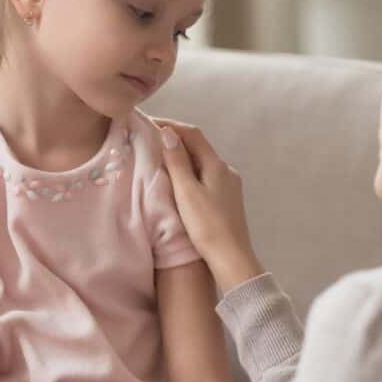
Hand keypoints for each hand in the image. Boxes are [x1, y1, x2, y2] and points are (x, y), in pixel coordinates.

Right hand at [153, 119, 264, 293]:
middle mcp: (226, 170)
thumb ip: (177, 162)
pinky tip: (180, 182)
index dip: (172, 125)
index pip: (193, 134)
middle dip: (176, 140)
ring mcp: (229, 185)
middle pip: (199, 147)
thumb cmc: (207, 225)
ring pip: (203, 162)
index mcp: (217, 165)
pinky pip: (206, 176)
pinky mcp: (228, 199)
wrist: (231, 257)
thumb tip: (168, 133)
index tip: (150, 123)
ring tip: (161, 159)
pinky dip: (191, 172)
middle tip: (151, 139)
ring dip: (183, 156)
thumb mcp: (187, 192)